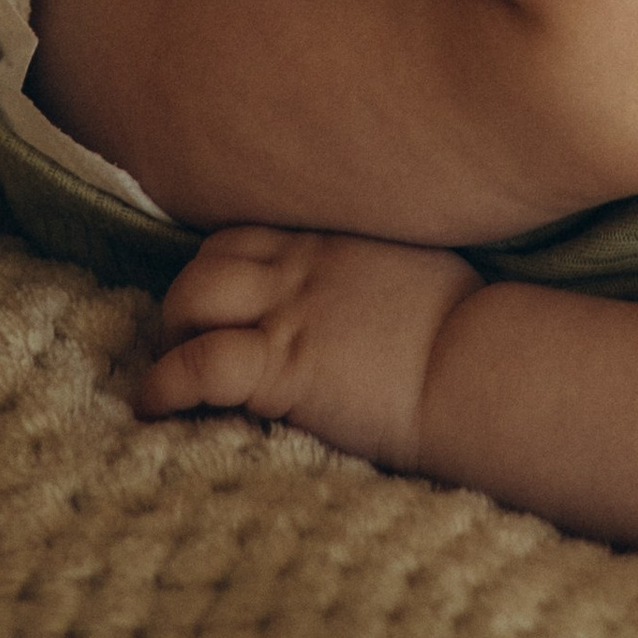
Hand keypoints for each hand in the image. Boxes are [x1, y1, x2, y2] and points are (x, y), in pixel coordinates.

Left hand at [142, 228, 479, 474]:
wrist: (481, 368)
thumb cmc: (468, 330)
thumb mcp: (422, 266)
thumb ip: (377, 265)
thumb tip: (370, 285)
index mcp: (338, 237)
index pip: (253, 230)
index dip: (225, 264)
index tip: (223, 300)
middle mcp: (305, 263)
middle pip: (211, 254)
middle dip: (188, 295)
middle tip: (190, 339)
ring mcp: (291, 311)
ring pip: (192, 294)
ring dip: (171, 331)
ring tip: (171, 369)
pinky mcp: (284, 366)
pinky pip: (199, 363)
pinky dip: (164, 384)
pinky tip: (156, 407)